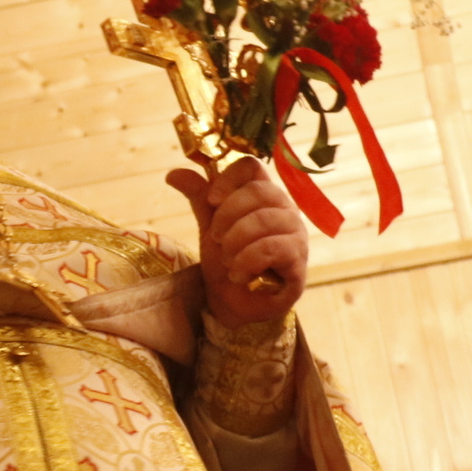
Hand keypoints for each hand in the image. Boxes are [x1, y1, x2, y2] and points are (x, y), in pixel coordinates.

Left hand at [166, 155, 307, 329]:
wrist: (234, 304)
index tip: (212, 201)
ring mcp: (296, 232)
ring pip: (265, 220)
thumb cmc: (227, 262)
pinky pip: (272, 248)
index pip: (252, 166)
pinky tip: (239, 274)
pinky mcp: (298, 259)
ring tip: (228, 261)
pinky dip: (248, 261)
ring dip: (236, 242)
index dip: (228, 178)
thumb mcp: (209, 227)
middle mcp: (284, 208)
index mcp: (263, 195)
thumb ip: (200, 199)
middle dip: (228, 216)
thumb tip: (173, 173)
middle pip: (259, 191)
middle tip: (216, 239)